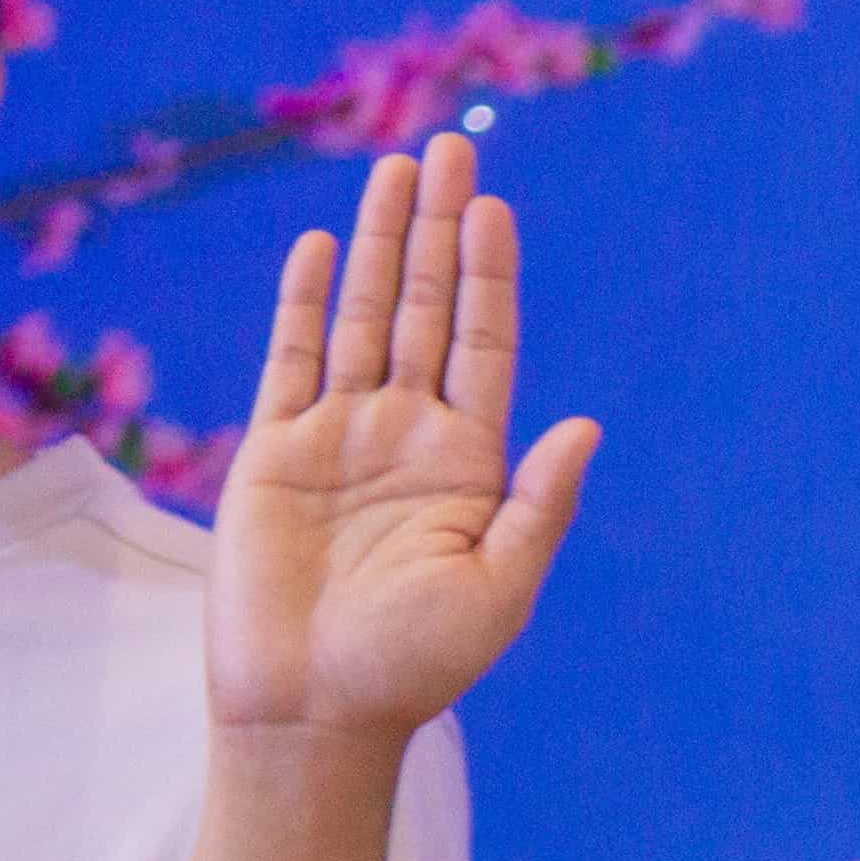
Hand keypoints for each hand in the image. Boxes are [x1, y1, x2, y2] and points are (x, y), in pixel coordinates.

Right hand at [210, 133, 601, 737]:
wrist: (313, 711)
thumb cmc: (414, 665)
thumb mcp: (499, 587)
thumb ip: (538, 503)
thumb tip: (586, 424)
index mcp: (469, 464)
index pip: (483, 344)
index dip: (488, 276)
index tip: (494, 207)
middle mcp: (406, 436)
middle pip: (423, 309)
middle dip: (436, 231)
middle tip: (446, 149)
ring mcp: (338, 438)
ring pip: (358, 317)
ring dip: (375, 244)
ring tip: (392, 169)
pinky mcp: (273, 452)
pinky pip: (288, 360)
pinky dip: (300, 301)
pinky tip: (315, 245)